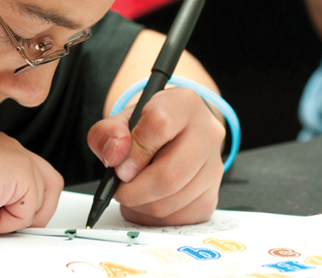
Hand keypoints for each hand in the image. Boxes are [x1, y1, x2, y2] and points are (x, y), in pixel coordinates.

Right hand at [0, 132, 63, 232]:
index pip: (28, 173)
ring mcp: (18, 155)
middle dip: (38, 210)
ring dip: (14, 217)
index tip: (10, 216)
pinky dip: (6, 222)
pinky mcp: (23, 172)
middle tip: (18, 225)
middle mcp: (8, 146)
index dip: (24, 200)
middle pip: (50, 181)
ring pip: (39, 200)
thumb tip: (6, 215)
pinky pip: (29, 212)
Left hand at [87, 87, 224, 224]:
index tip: (120, 165)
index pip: (160, 125)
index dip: (134, 151)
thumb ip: (108, 132)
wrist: (172, 136)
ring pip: (171, 202)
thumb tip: (115, 155)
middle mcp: (207, 134)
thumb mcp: (120, 120)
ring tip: (131, 190)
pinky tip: (146, 199)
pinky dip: (153, 215)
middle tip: (119, 187)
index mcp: (185, 104)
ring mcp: (214, 167)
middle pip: (169, 175)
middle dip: (134, 189)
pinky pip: (177, 217)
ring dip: (140, 204)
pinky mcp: (211, 196)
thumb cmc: (146, 128)